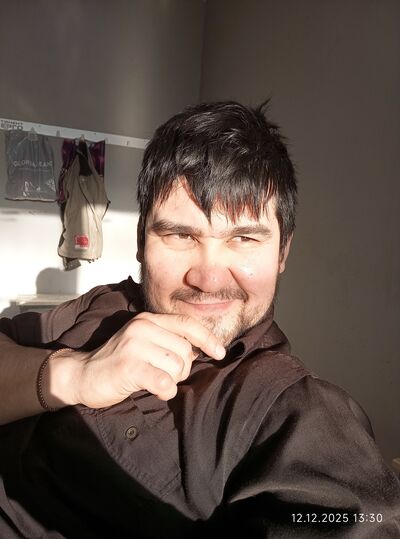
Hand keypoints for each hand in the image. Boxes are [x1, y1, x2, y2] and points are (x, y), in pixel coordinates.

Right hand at [65, 313, 225, 407]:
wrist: (83, 374)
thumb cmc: (119, 362)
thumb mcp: (144, 342)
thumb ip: (169, 341)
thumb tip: (203, 349)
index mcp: (148, 319)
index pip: (187, 324)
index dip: (208, 339)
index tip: (220, 352)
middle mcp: (142, 327)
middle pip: (185, 350)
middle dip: (182, 368)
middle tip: (165, 375)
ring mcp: (134, 345)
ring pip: (177, 366)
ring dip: (173, 380)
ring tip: (156, 381)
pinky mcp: (128, 366)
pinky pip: (164, 381)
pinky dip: (166, 390)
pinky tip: (156, 390)